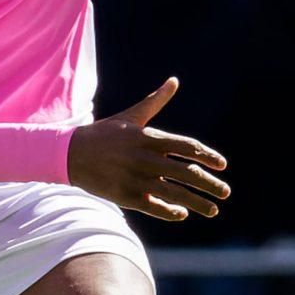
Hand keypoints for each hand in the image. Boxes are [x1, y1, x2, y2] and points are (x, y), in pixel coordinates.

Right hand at [65, 77, 230, 222]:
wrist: (70, 153)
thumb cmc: (105, 134)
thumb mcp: (131, 116)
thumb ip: (155, 101)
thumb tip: (174, 80)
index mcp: (148, 138)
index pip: (187, 147)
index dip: (207, 156)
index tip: (222, 165)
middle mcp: (144, 158)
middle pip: (186, 173)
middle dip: (209, 184)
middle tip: (225, 192)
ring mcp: (134, 178)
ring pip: (174, 194)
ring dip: (197, 203)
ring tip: (212, 210)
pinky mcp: (124, 196)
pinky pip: (154, 207)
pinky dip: (170, 212)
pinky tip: (182, 213)